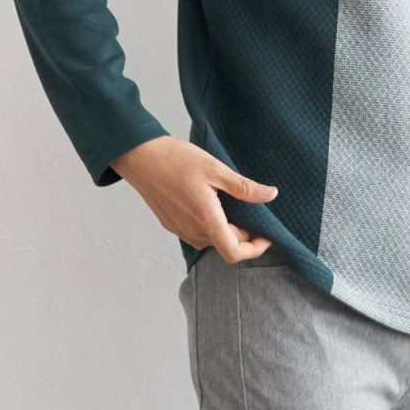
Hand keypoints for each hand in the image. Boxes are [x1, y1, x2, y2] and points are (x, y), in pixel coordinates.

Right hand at [111, 135, 278, 262]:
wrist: (138, 156)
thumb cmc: (175, 159)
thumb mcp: (215, 169)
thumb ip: (244, 187)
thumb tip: (271, 195)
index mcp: (206, 219)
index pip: (234, 253)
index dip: (255, 250)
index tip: (266, 237)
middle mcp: (192, 230)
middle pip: (225, 246)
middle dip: (243, 235)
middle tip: (253, 212)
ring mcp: (179, 229)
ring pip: (211, 240)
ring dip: (226, 230)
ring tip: (232, 205)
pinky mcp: (171, 224)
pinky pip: (197, 233)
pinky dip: (210, 225)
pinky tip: (212, 203)